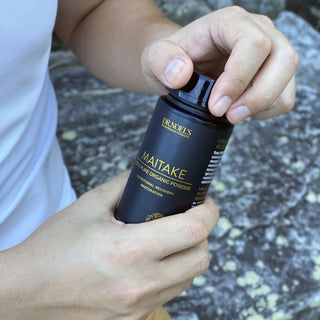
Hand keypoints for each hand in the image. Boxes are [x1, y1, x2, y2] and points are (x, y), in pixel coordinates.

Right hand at [0, 172, 218, 319]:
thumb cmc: (54, 247)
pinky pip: (170, 294)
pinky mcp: (133, 319)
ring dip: (189, 254)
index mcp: (129, 250)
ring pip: (190, 278)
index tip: (204, 201)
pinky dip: (174, 274)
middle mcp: (139, 283)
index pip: (193, 230)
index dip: (208, 211)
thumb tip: (147, 176)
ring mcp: (137, 306)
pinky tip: (156, 261)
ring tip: (172, 238)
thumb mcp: (90, 204)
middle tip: (188, 217)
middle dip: (202, 233)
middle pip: (201, 257)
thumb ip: (125, 185)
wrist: (27, 290)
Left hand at [142, 6, 298, 122]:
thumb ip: (162, 61)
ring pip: (288, 78)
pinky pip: (285, 95)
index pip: (253, 44)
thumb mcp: (155, 57)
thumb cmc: (171, 59)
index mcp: (229, 23)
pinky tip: (243, 110)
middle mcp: (257, 31)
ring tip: (233, 114)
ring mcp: (269, 52)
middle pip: (283, 58)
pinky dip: (268, 109)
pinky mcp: (272, 73)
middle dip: (258, 96)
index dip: (238, 79)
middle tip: (230, 115)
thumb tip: (181, 74)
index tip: (216, 106)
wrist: (178, 67)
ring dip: (264, 105)